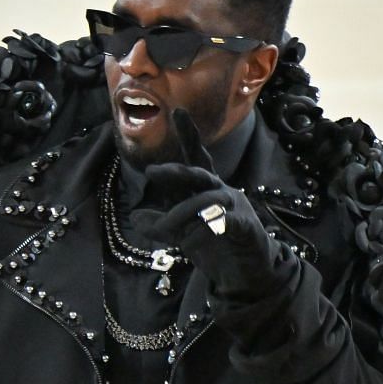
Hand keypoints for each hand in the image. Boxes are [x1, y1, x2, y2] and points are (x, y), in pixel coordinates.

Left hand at [148, 110, 285, 302]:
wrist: (246, 272)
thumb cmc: (215, 247)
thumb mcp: (182, 234)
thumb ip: (160, 223)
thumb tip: (136, 215)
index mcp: (206, 189)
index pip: (194, 160)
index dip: (188, 135)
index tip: (176, 111)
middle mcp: (221, 192)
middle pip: (199, 173)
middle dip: (177, 171)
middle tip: (153, 171)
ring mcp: (235, 208)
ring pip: (207, 200)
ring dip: (182, 214)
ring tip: (168, 232)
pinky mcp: (246, 228)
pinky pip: (226, 222)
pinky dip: (212, 228)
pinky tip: (201, 235)